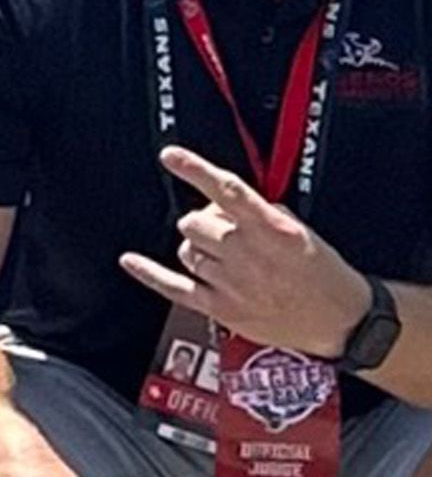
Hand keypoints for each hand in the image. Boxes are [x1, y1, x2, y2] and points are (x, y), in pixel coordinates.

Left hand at [118, 145, 382, 355]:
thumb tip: (225, 201)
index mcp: (273, 230)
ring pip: (186, 251)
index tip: (171, 156)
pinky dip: (149, 273)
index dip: (195, 170)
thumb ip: (262, 211)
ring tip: (224, 257)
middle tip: (225, 232)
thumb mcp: (301, 231)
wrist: (343, 320)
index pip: (227, 192)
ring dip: (197, 248)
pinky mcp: (222, 309)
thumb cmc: (324, 273)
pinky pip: (174, 287)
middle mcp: (249, 255)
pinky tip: (131, 261)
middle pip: (194, 222)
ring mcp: (233, 284)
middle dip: (204, 222)